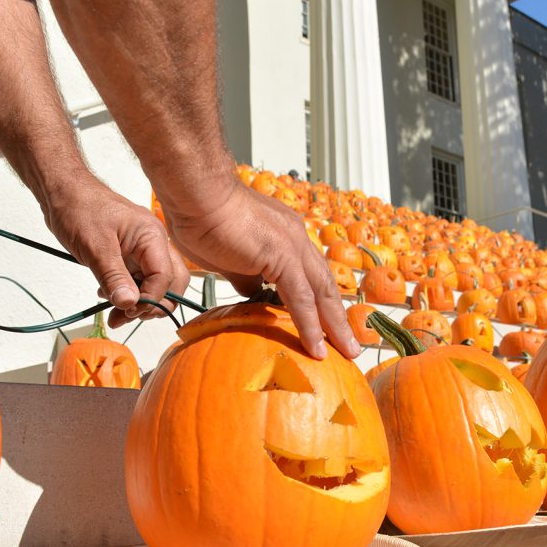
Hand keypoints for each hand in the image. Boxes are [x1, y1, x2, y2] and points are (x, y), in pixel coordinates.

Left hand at [44, 178, 189, 327]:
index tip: (129, 311)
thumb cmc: (79, 208)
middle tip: (128, 316)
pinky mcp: (133, 256)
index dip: (150, 298)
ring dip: (141, 303)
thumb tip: (129, 304)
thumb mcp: (95, 246)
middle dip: (154, 304)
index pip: (165, 276)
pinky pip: (141, 280)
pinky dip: (130, 294)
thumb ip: (113, 276)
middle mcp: (155, 244)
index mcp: (152, 237)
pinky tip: (110, 296)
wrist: (63, 191)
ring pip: (158, 284)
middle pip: (173, 282)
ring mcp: (145, 250)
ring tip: (116, 313)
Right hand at [164, 183, 359, 359]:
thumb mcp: (230, 256)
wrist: (196, 193)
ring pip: (321, 292)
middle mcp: (297, 239)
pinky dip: (309, 325)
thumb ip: (246, 274)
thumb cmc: (204, 219)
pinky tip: (315, 347)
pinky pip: (300, 298)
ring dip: (334, 326)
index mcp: (287, 236)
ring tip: (346, 352)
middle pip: (325, 285)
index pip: (312, 275)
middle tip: (351, 345)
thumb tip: (253, 292)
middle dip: (339, 317)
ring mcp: (293, 245)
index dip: (323, 302)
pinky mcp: (282, 255)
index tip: (330, 325)